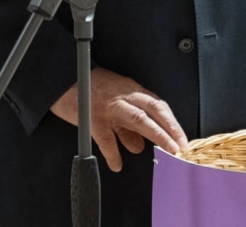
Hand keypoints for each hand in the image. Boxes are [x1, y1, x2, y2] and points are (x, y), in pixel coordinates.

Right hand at [50, 67, 187, 171]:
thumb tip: (141, 145)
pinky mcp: (93, 117)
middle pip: (154, 109)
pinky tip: (117, 164)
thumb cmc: (90, 90)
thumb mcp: (113, 102)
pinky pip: (106, 138)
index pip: (157, 105)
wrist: (63, 80)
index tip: (181, 138)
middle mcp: (124, 96)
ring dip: (155, 134)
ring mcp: (109, 106)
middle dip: (170, 128)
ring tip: (166, 150)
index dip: (171, 122)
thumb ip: (128, 123)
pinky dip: (113, 153)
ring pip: (138, 119)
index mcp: (130, 90)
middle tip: (180, 146)